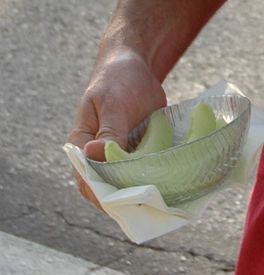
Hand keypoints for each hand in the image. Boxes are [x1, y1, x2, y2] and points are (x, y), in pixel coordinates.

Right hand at [68, 46, 166, 207]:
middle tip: (148, 208)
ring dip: (141, 191)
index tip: (124, 206)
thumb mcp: (113, 104)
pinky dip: (153, 178)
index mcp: (81, 144)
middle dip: (125, 199)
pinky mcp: (136, 152)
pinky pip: (142, 170)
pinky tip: (171, 185)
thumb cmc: (117, 81)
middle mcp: (97, 155)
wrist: (134, 66)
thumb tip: (93, 155)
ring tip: (161, 202)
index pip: (86, 179)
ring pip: (125, 182)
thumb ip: (108, 132)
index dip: (102, 196)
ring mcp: (117, 155)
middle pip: (106, 187)